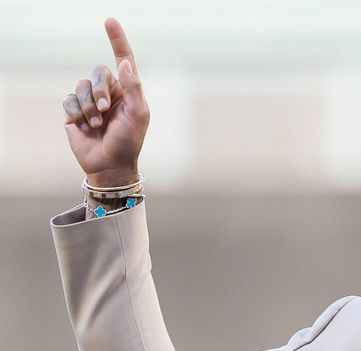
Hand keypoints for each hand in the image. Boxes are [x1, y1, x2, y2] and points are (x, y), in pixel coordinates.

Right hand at [62, 18, 149, 186]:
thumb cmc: (129, 141)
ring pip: (80, 87)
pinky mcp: (74, 112)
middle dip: (99, 90)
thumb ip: (134, 88)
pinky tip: (85, 128)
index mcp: (127, 90)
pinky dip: (77, 114)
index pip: (122, 59)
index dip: (117, 40)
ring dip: (88, 107)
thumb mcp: (139, 115)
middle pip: (97, 72)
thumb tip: (124, 63)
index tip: (109, 21)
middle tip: (105, 109)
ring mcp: (90, 102)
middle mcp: (109, 92)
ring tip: (97, 125)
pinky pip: (68, 101)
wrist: (110, 165)